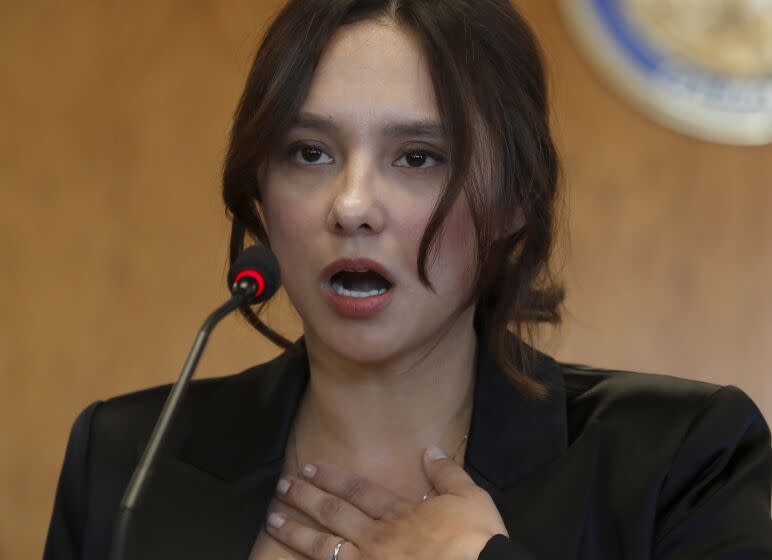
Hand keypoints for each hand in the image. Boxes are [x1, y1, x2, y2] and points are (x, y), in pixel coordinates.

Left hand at [264, 446, 508, 559]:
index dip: (332, 478)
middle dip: (305, 498)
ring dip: (295, 532)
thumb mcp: (470, 498)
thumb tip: (431, 450)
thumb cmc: (475, 542)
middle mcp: (377, 537)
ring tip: (273, 521)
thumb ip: (447, 474)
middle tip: (282, 487)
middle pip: (333, 513)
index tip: (310, 468)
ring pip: (322, 546)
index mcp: (400, 513)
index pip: (358, 490)